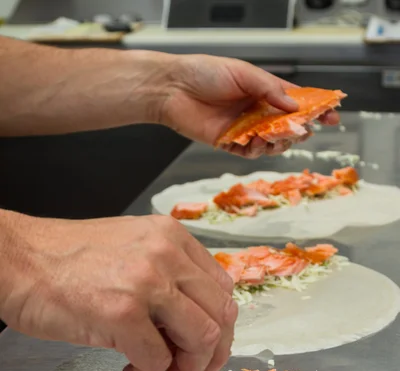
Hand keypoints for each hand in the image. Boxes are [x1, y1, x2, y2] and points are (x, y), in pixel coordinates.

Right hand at [0, 212, 236, 370]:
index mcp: (171, 238)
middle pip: (220, 316)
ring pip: (201, 338)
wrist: (16, 260)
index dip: (221, 328)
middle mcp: (166, 254)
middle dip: (211, 356)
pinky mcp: (121, 312)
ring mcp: (146, 282)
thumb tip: (196, 327)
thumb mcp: (132, 252)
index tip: (208, 350)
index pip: (222, 290)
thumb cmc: (67, 262)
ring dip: (185, 368)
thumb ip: (169, 278)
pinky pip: (157, 359)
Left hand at [160, 54, 339, 158]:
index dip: (315, 109)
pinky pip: (251, 152)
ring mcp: (244, 128)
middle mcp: (256, 111)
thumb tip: (294, 106)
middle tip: (300, 130)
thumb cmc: (204, 73)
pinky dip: (257, 150)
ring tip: (274, 137)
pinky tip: (256, 143)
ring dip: (278, 143)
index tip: (332, 116)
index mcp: (263, 90)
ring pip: (272, 143)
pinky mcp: (230, 143)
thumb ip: (270, 90)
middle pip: (287, 126)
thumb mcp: (244, 73)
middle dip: (298, 130)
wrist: (173, 90)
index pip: (296, 101)